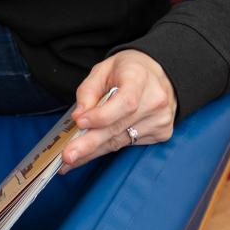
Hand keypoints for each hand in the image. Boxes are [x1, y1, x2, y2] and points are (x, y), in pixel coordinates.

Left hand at [60, 50, 177, 170]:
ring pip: (119, 141)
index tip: (79, 123)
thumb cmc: (127, 71)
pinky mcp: (161, 133)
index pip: (124, 103)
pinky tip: (90, 152)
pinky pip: (127, 144)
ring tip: (72, 159)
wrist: (156, 74)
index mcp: (139, 78)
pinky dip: (106, 148)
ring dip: (93, 151)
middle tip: (68, 156)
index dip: (101, 116)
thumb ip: (88, 92)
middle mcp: (154, 100)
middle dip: (89, 144)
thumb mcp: (102, 71)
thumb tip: (78, 117)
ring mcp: (160, 119)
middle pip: (119, 127)